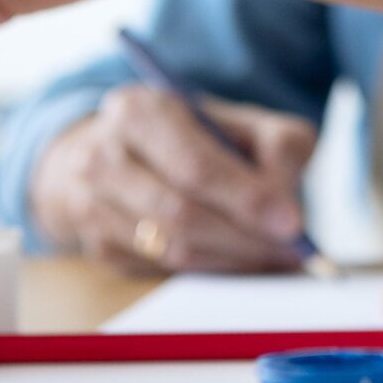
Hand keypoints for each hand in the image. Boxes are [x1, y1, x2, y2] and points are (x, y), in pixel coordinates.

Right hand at [32, 85, 318, 273]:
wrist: (120, 149)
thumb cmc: (192, 135)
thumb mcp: (239, 119)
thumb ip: (277, 145)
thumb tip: (284, 203)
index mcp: (139, 112)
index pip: (195, 165)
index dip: (246, 198)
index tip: (292, 223)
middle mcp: (102, 156)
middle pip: (181, 213)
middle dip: (244, 237)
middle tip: (291, 251)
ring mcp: (91, 204)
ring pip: (171, 249)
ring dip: (230, 260)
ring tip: (274, 257)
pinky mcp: (97, 245)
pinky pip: (160, 270)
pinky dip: (207, 271)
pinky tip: (237, 260)